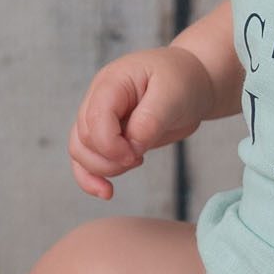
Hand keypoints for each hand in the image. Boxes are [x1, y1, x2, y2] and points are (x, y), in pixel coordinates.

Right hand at [69, 47, 211, 198]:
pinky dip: (92, 178)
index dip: (110, 145)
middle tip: (140, 158)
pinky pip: (87, 159)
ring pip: (80, 151)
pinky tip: (106, 192)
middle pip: (83, 138)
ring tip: (135, 163)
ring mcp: (101, 118)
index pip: (95, 119)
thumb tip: (132, 146)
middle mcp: (99, 99)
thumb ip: (151, 119)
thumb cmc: (183, 81)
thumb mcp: (174, 94)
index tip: (137, 155)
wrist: (193, 83)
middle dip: (109, 159)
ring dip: (101, 169)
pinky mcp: (108, 136)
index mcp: (112, 82)